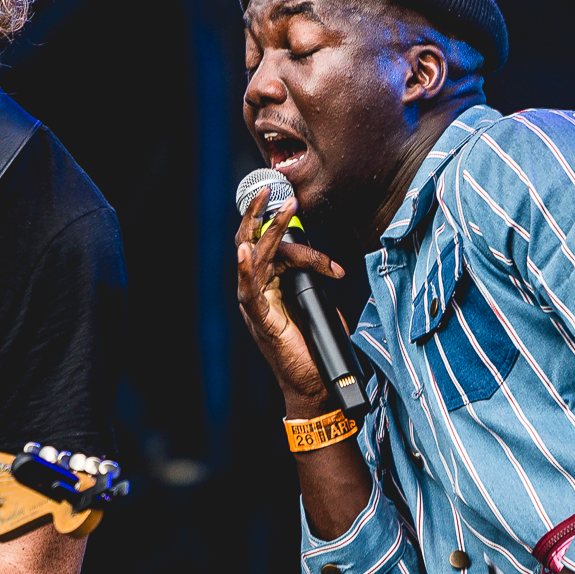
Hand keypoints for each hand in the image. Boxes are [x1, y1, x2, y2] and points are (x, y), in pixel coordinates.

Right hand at [234, 187, 347, 409]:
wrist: (314, 386)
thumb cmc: (315, 348)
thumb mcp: (319, 305)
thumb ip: (316, 283)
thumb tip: (328, 266)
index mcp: (270, 286)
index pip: (278, 249)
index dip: (302, 241)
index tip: (317, 232)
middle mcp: (259, 291)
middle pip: (254, 242)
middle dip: (262, 213)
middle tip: (274, 187)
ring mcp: (256, 304)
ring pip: (255, 257)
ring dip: (267, 228)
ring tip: (279, 204)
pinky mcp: (260, 319)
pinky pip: (249, 289)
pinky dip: (246, 268)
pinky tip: (246, 251)